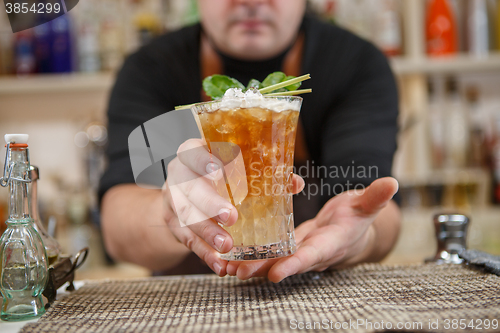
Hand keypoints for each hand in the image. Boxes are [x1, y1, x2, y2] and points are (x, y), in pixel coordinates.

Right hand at [162, 139, 304, 276]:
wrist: (183, 190)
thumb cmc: (218, 175)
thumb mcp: (233, 167)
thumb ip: (261, 173)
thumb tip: (295, 183)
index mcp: (193, 154)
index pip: (192, 152)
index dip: (202, 161)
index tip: (218, 170)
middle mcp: (179, 176)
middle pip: (190, 189)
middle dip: (210, 204)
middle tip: (231, 217)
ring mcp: (173, 200)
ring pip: (187, 218)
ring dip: (208, 233)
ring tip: (227, 246)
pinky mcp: (173, 224)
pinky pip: (187, 240)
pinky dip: (204, 254)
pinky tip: (219, 264)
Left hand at [226, 177, 398, 281]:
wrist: (349, 230)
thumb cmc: (357, 217)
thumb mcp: (365, 206)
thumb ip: (375, 197)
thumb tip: (393, 182)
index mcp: (331, 243)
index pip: (312, 255)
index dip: (295, 264)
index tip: (277, 273)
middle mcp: (311, 252)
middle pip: (285, 262)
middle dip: (262, 268)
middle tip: (238, 271)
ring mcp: (297, 250)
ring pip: (272, 260)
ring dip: (250, 264)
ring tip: (225, 267)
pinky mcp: (287, 245)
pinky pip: (268, 252)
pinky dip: (250, 255)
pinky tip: (229, 255)